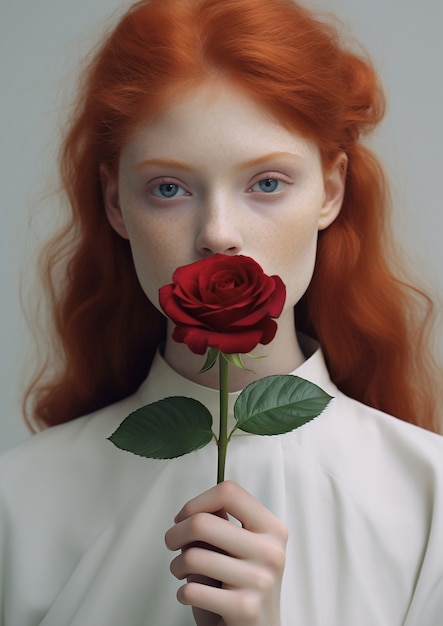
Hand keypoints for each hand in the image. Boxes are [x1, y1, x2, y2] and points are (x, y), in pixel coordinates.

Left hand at [164, 480, 287, 625]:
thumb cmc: (244, 589)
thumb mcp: (239, 550)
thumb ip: (222, 526)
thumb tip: (196, 509)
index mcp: (271, 529)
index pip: (229, 492)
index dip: (197, 502)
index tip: (185, 516)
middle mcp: (270, 551)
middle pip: (202, 522)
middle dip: (175, 534)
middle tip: (172, 543)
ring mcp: (260, 580)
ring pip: (192, 557)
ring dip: (177, 567)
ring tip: (184, 573)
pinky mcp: (245, 608)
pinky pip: (192, 591)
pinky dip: (183, 594)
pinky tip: (194, 596)